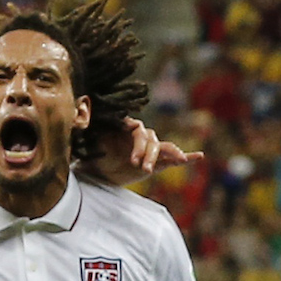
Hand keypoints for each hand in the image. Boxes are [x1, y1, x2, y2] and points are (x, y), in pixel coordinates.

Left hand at [81, 117, 203, 185]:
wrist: (98, 172)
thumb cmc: (93, 153)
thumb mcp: (89, 140)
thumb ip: (88, 125)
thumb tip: (81, 109)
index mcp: (128, 128)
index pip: (139, 131)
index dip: (138, 145)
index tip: (133, 160)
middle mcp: (141, 136)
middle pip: (152, 141)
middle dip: (149, 155)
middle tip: (140, 168)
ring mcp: (150, 149)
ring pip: (163, 148)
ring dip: (168, 156)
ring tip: (177, 161)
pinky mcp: (155, 163)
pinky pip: (172, 158)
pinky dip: (186, 157)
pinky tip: (198, 157)